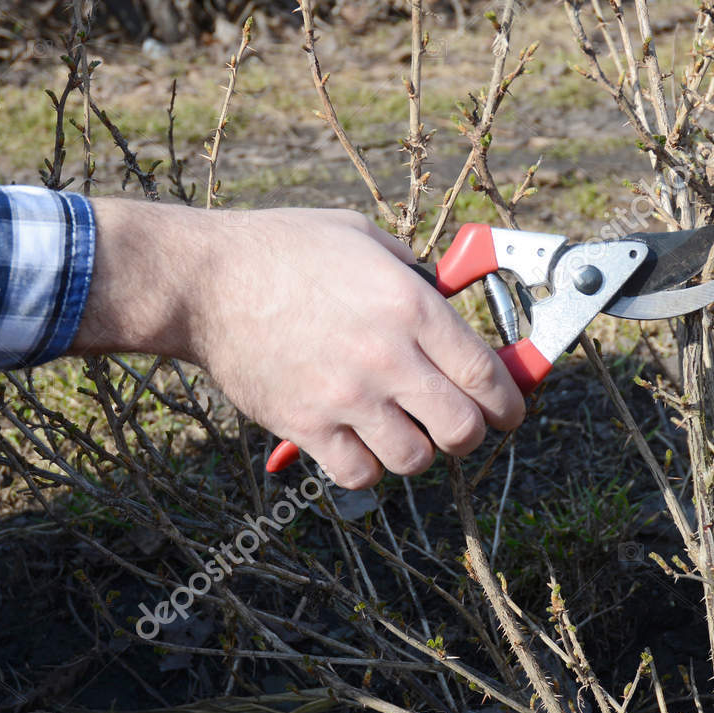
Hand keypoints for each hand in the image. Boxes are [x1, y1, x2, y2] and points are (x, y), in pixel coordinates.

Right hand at [72, 201, 524, 487]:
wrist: (204, 280)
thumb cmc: (283, 250)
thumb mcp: (363, 238)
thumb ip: (413, 272)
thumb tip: (446, 299)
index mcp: (411, 306)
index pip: (487, 375)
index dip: (508, 402)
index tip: (509, 410)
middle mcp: (387, 356)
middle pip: (463, 428)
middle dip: (470, 434)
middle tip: (460, 427)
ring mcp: (346, 396)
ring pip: (415, 459)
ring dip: (418, 452)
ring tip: (405, 433)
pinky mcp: (305, 424)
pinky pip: (359, 473)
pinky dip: (367, 468)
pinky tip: (360, 445)